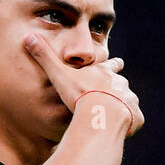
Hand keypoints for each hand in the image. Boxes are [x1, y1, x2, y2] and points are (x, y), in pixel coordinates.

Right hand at [24, 31, 144, 135]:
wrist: (101, 115)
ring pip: (129, 101)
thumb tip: (28, 37)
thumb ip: (45, 57)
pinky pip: (135, 119)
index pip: (111, 65)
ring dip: (124, 106)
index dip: (113, 64)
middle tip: (114, 94)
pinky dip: (130, 123)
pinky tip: (122, 128)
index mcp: (104, 73)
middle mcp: (120, 84)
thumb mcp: (59, 74)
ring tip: (116, 114)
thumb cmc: (79, 94)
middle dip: (118, 88)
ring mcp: (130, 100)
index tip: (119, 62)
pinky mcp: (136, 116)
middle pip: (121, 83)